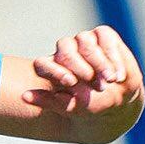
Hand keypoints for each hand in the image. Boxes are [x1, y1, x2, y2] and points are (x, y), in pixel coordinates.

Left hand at [20, 26, 142, 128]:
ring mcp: (84, 41)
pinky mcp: (104, 36)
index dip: (56, 71)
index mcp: (52, 68)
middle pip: (64, 50)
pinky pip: (105, 39)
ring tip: (110, 81)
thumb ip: (49, 102)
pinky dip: (113, 57)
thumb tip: (24, 96)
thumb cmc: (90, 106)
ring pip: (85, 42)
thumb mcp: (70, 107)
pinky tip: (118, 75)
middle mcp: (65, 51)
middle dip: (81, 68)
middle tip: (95, 86)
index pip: (43, 64)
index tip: (70, 83)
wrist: (120, 102)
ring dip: (99, 63)